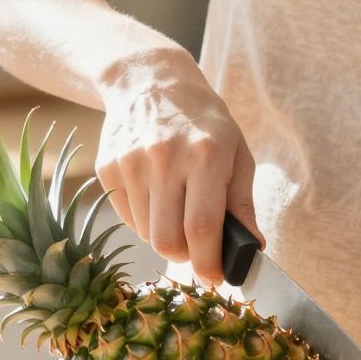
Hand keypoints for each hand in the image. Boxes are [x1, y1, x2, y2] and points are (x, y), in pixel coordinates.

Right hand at [94, 57, 258, 287]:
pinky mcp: (108, 169)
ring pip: (146, 234)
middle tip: (198, 250)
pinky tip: (156, 195)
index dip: (209, 262)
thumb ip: (242, 203)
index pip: (203, 227)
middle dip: (186, 257)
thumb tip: (252, 249)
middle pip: (168, 240)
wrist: (150, 80)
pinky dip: (145, 221)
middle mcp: (164, 159)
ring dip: (165, 236)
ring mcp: (131, 164)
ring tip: (178, 208)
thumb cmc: (203, 120)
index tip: (216, 278)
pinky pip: (127, 219)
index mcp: (205, 155)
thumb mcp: (236, 151)